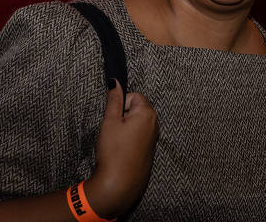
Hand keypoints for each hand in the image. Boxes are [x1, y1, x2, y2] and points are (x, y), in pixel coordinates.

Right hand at [84, 80, 157, 217]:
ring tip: (117, 141)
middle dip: (123, 115)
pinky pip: (139, 134)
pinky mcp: (150, 147)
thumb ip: (114, 99)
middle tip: (114, 130)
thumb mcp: (110, 121)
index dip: (120, 105)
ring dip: (126, 127)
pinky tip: (122, 149)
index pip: (134, 96)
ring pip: (137, 121)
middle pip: (137, 108)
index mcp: (148, 113)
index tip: (114, 119)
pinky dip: (130, 138)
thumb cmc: (114, 152)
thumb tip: (115, 81)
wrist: (119, 183)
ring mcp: (154, 136)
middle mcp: (155, 123)